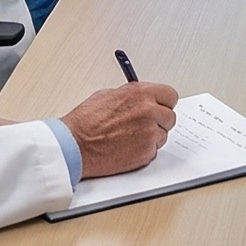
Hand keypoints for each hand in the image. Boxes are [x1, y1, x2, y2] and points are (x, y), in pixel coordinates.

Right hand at [63, 81, 179, 177]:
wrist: (75, 145)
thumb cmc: (85, 122)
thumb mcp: (108, 95)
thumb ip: (132, 95)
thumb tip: (142, 97)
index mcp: (141, 93)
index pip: (170, 95)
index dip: (164, 102)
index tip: (160, 106)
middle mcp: (149, 111)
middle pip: (170, 117)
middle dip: (159, 121)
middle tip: (145, 124)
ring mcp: (149, 133)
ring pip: (163, 135)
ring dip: (152, 137)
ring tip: (130, 137)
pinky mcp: (146, 153)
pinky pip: (154, 151)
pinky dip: (144, 151)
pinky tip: (127, 147)